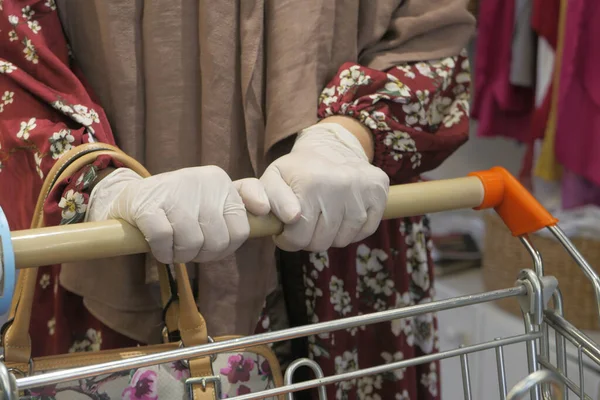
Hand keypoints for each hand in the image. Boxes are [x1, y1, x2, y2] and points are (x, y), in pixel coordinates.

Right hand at [87, 166, 269, 263]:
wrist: (130, 198)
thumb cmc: (177, 207)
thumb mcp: (211, 202)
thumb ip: (237, 212)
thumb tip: (271, 216)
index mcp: (221, 182)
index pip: (242, 225)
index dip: (231, 243)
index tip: (220, 245)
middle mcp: (202, 182)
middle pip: (220, 240)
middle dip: (204, 253)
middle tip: (189, 246)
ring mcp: (174, 191)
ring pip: (193, 243)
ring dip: (180, 254)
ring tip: (172, 243)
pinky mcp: (147, 205)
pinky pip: (165, 242)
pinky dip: (162, 251)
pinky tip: (158, 244)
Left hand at [252, 122, 388, 251]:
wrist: (333, 148)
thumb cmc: (297, 171)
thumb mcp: (271, 179)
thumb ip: (257, 196)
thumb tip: (281, 215)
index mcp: (310, 184)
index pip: (298, 238)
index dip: (288, 238)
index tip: (287, 227)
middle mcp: (340, 186)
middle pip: (320, 242)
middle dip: (308, 237)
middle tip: (306, 220)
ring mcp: (363, 192)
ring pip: (342, 240)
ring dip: (331, 234)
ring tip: (325, 213)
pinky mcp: (380, 194)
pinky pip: (364, 232)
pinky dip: (352, 229)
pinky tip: (344, 212)